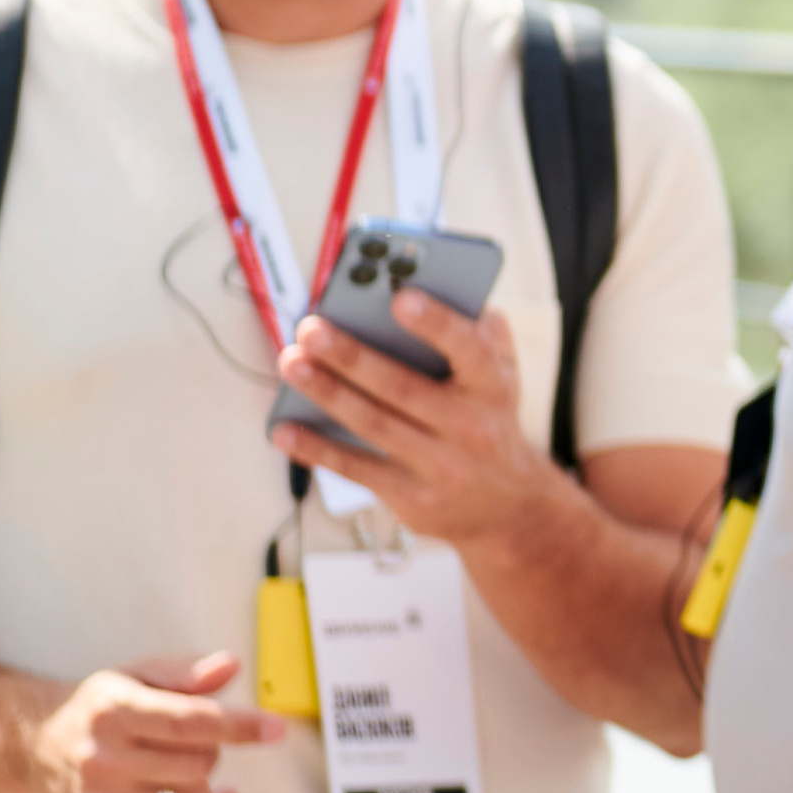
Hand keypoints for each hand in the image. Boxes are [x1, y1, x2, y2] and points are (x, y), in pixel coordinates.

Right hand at [28, 651, 282, 792]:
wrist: (39, 750)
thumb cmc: (100, 710)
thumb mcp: (135, 677)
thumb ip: (185, 674)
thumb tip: (231, 665)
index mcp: (113, 710)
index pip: (189, 721)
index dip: (239, 725)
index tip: (275, 728)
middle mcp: (104, 758)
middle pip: (199, 763)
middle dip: (213, 751)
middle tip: (192, 742)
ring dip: (206, 783)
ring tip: (183, 768)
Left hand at [271, 294, 545, 547]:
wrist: (508, 507)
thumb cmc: (490, 421)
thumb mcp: (502, 375)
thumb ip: (480, 331)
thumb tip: (437, 284)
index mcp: (492, 386)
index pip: (469, 350)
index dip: (436, 324)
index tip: (399, 297)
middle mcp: (469, 427)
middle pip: (402, 387)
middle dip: (351, 357)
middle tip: (311, 329)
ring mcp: (440, 466)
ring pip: (373, 424)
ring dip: (327, 393)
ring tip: (291, 363)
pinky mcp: (412, 498)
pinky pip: (357, 469)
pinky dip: (316, 449)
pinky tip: (284, 429)